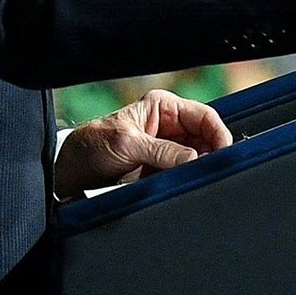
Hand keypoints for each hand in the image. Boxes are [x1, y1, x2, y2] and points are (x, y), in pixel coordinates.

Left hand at [53, 88, 230, 199]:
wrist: (70, 172)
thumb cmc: (91, 146)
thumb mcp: (128, 144)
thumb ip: (163, 151)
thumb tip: (195, 159)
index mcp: (161, 107)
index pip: (204, 116)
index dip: (218, 134)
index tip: (224, 154)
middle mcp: (167, 126)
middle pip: (205, 139)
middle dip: (210, 155)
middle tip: (212, 171)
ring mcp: (165, 148)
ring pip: (197, 159)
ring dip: (198, 170)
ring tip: (197, 180)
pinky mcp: (161, 169)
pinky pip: (183, 174)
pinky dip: (186, 181)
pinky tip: (185, 187)